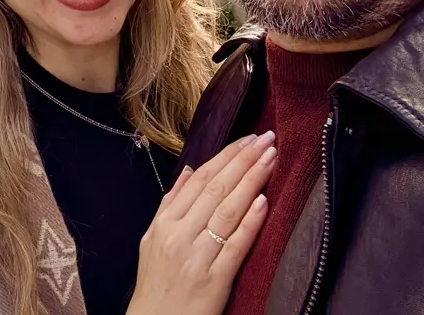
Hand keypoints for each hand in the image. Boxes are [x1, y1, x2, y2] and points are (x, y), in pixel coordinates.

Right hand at [126, 133, 276, 314]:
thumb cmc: (156, 284)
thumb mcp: (152, 239)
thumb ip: (171, 203)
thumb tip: (189, 170)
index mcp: (165, 222)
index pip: (200, 179)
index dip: (226, 156)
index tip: (248, 139)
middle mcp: (179, 235)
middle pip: (216, 189)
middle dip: (244, 160)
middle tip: (266, 139)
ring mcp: (196, 257)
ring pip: (227, 210)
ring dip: (252, 181)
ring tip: (271, 159)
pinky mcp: (214, 281)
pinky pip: (235, 245)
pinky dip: (250, 222)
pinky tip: (264, 201)